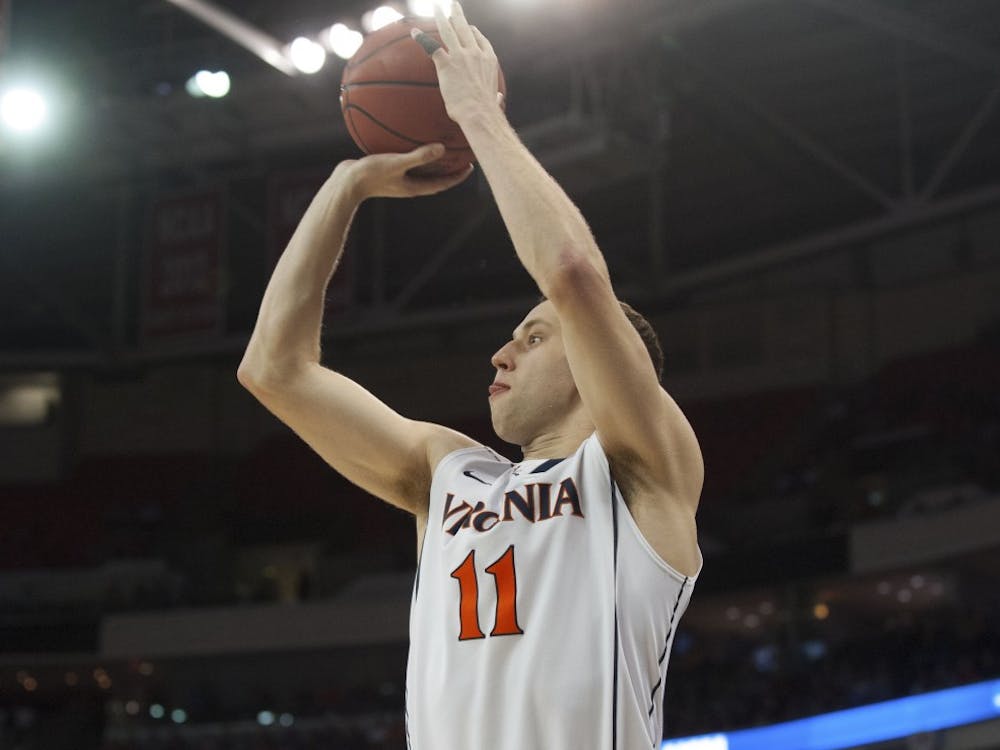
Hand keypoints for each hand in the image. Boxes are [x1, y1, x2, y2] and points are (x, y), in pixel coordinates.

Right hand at [338, 143, 473, 199]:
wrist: (345, 183)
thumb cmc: (371, 175)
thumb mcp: (397, 163)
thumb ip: (419, 156)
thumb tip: (442, 148)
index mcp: (415, 187)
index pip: (443, 184)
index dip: (458, 176)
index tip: (471, 166)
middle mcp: (409, 185)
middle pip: (436, 178)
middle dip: (449, 169)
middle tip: (461, 157)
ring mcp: (398, 180)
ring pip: (422, 171)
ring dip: (433, 163)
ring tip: (442, 148)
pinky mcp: (388, 172)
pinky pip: (407, 163)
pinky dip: (414, 154)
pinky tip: (410, 140)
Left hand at [412, 2, 503, 124]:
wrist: (479, 113)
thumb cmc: (486, 110)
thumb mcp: (494, 99)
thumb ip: (495, 96)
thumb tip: (498, 99)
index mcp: (488, 59)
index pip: (481, 40)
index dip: (474, 32)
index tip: (470, 28)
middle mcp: (475, 53)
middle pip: (465, 28)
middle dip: (458, 15)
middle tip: (453, 5)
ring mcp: (460, 56)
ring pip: (449, 30)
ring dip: (441, 17)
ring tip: (436, 7)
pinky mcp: (446, 64)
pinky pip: (432, 46)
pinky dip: (422, 39)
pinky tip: (415, 32)